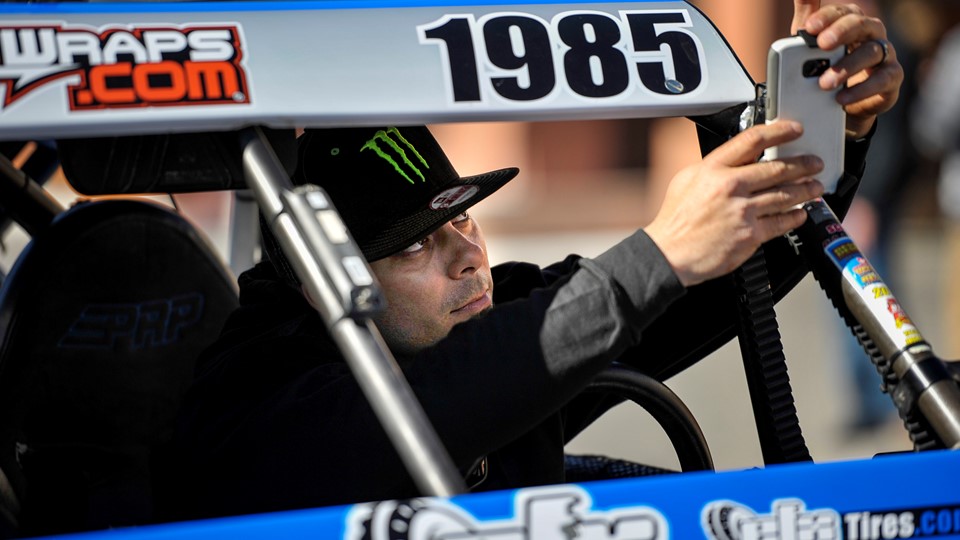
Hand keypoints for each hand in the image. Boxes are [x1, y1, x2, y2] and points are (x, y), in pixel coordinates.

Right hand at [644, 122, 823, 286]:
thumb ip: (714, 167)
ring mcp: (742, 211)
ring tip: (815, 187)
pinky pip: (781, 222)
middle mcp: (730, 186)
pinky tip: (801, 213)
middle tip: (814, 163)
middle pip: (777, 168)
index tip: (794, 129)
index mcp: (713, 169)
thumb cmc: (675, 221)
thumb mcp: (686, 180)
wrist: (670, 254)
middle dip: (803, 164)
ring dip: (805, 190)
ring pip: (785, 195)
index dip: (779, 131)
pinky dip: (795, 217)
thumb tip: (737, 160)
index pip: (753, 140)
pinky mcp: (750, 234)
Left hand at [792, 1, 903, 138]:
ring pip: (872, 52)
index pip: (842, 12)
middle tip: (822, 44)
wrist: (839, 104)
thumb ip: (807, 17)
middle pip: (862, 24)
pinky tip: (842, 98)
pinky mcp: (891, 79)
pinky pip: (883, 79)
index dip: (826, 17)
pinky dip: (862, 89)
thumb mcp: (809, 44)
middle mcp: (871, 35)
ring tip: (824, 82)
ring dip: (847, 66)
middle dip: (842, 32)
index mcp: (851, 23)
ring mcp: (885, 55)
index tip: (809, 27)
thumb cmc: (826, 67)